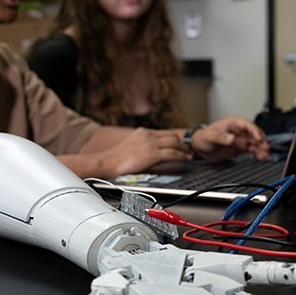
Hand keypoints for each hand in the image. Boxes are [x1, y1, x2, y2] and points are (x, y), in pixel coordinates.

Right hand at [71, 126, 191, 177]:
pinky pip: (172, 153)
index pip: (164, 133)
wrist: (107, 162)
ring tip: (189, 155)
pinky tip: (186, 159)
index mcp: (143, 132)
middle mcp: (148, 135)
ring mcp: (151, 144)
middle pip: (172, 136)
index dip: (175, 139)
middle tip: (188, 150)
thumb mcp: (131, 145)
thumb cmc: (116, 158)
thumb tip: (151, 151)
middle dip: (182, 143)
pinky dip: (182, 156)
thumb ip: (142, 145)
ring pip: (175, 143)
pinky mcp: (152, 154)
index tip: (180, 144)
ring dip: (184, 149)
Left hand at [190, 116, 269, 160]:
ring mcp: (240, 139)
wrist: (199, 147)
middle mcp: (239, 130)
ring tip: (265, 154)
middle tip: (265, 148)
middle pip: (254, 133)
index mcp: (233, 123)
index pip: (248, 125)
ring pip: (255, 142)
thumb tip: (232, 138)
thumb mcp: (210, 137)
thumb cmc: (203, 138)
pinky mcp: (240, 147)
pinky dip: (257, 152)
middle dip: (261, 140)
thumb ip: (221, 137)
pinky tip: (261, 156)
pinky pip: (252, 149)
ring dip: (261, 147)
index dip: (255, 131)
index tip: (259, 139)